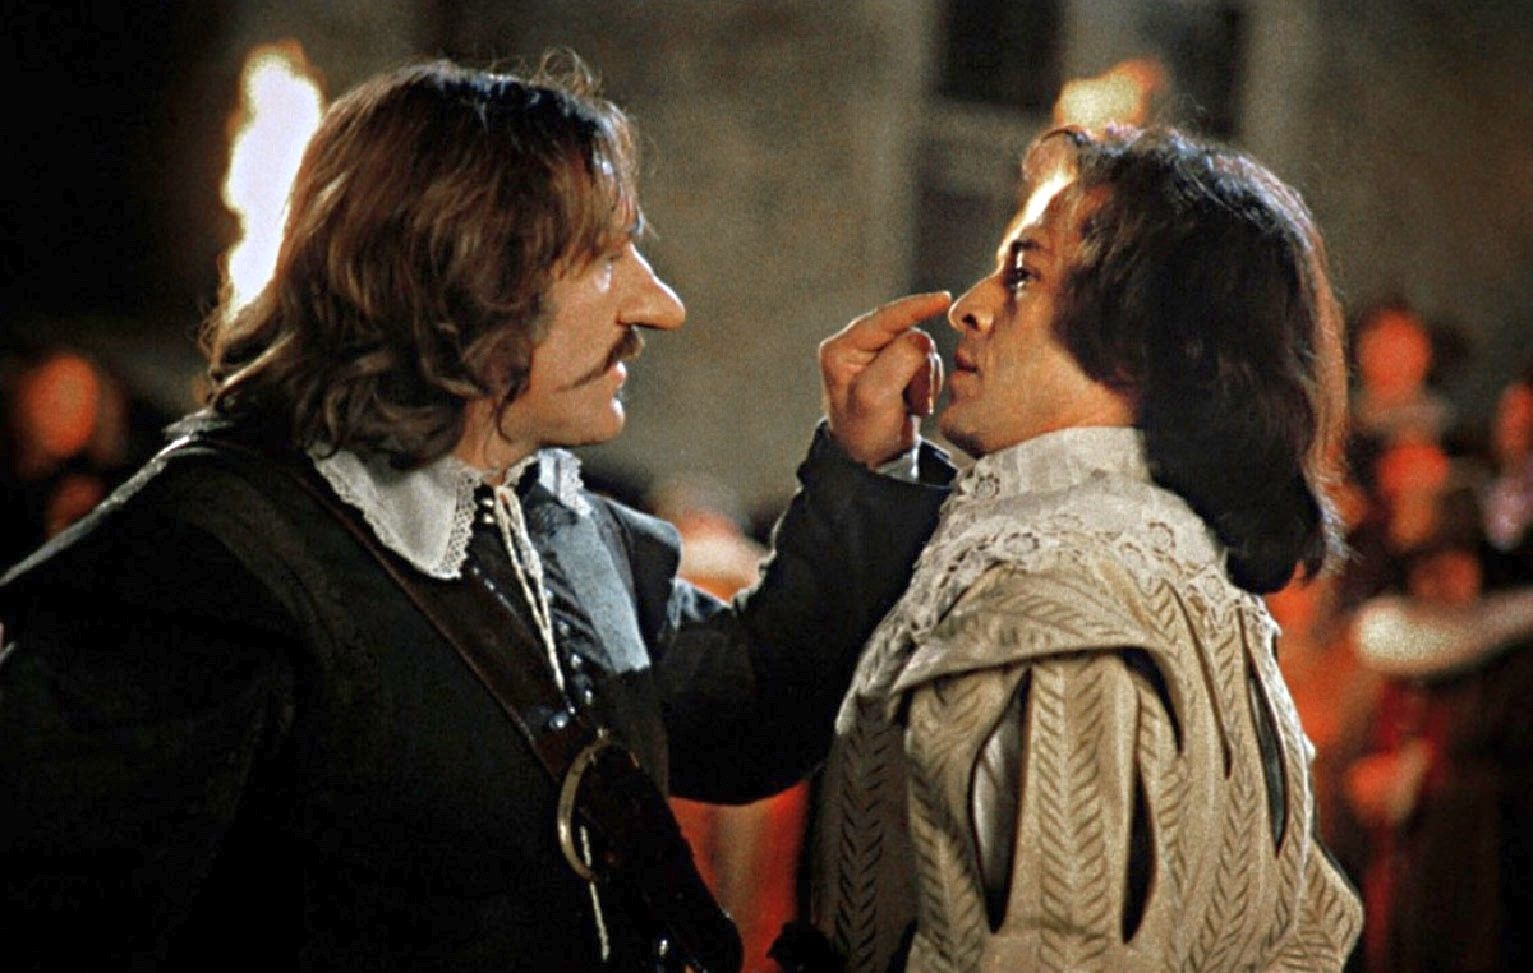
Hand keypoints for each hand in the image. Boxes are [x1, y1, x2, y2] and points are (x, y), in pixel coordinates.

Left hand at [819, 291, 949, 467]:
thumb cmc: (865, 433)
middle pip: (907, 334)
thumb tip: (920, 338)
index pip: (884, 319)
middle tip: (912, 399)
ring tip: (910, 406)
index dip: (915, 307)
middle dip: (917, 366)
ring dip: (923, 379)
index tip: (943, 299)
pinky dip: (926, 384)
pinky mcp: (896, 368)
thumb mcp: (876, 397)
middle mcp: (858, 347)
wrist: (874, 462)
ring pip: (921, 349)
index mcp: (842, 349)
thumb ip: (899, 360)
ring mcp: (878, 358)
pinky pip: (926, 363)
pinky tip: (913, 404)